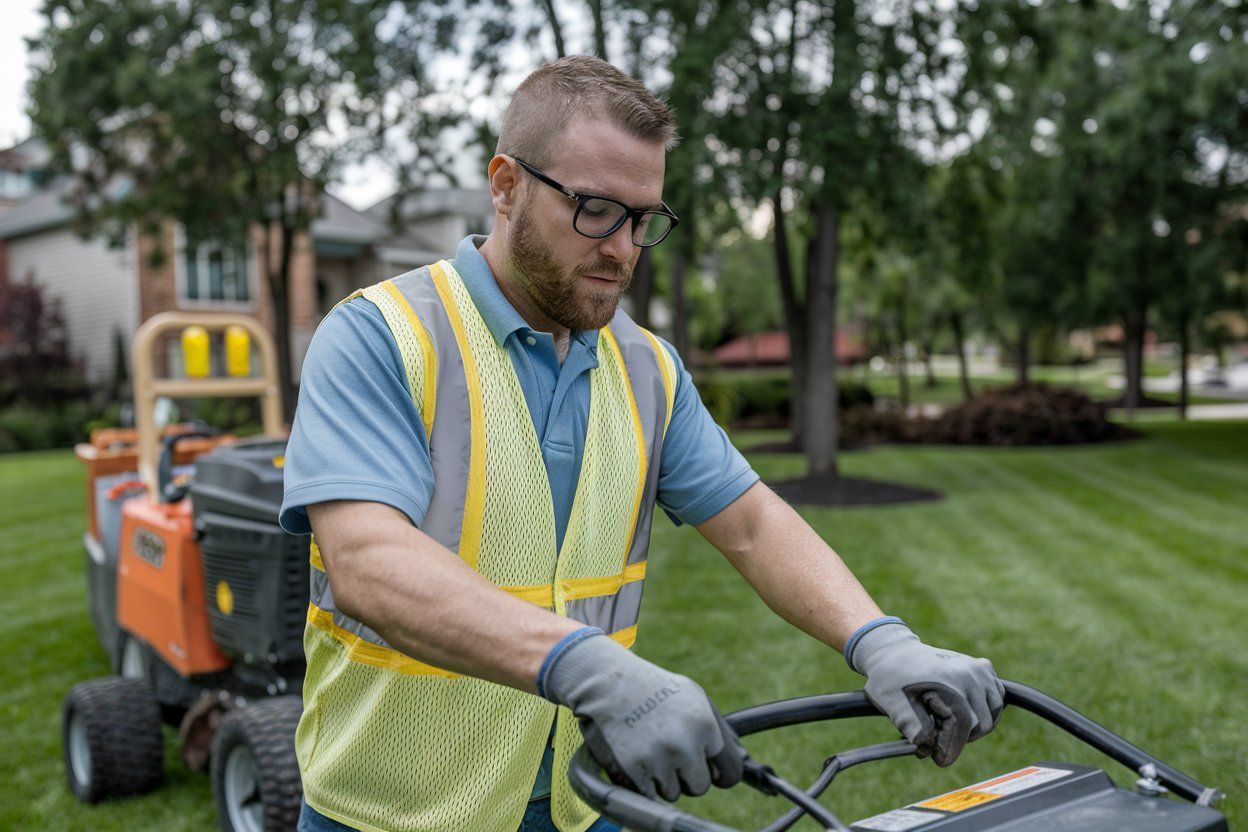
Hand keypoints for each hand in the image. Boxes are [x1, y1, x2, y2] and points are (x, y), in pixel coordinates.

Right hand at [539, 629, 743, 800]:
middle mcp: (684, 745)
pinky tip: (639, 758)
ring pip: (673, 793)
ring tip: (651, 749)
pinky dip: (644, 783)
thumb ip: (717, 727)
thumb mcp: (694, 696)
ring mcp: (658, 759)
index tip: (710, 772)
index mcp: (705, 726)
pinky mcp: (634, 770)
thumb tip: (739, 756)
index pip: (729, 773)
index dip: (719, 774)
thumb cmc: (655, 688)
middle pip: (700, 787)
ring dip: (663, 779)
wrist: (611, 684)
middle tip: (672, 754)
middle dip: (688, 776)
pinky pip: (649, 795)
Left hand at [846, 619, 1003, 766]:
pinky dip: (988, 708)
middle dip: (960, 737)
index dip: (950, 749)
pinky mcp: (981, 666)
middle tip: (939, 736)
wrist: (893, 654)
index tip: (939, 759)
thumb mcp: (895, 707)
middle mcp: (969, 676)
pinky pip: (997, 695)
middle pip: (981, 724)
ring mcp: (977, 669)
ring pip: (993, 712)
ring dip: (976, 724)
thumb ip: (914, 730)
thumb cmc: (891, 682)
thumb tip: (928, 748)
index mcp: (950, 687)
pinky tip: (969, 711)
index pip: (964, 730)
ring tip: (952, 724)